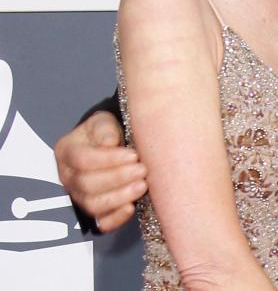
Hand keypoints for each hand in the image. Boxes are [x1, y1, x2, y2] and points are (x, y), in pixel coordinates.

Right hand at [54, 111, 146, 231]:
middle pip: (87, 184)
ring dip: (120, 197)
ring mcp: (79, 196)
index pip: (83, 159)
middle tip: (143, 170)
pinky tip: (131, 208)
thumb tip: (109, 142)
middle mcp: (68, 177)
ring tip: (143, 185)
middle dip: (118, 178)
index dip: (109, 159)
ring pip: (92, 205)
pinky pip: (101, 224)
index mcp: (66, 151)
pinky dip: (116, 219)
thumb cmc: (107, 130)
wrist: (112, 142)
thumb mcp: (104, 120)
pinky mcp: (93, 213)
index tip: (134, 155)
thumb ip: (104, 128)